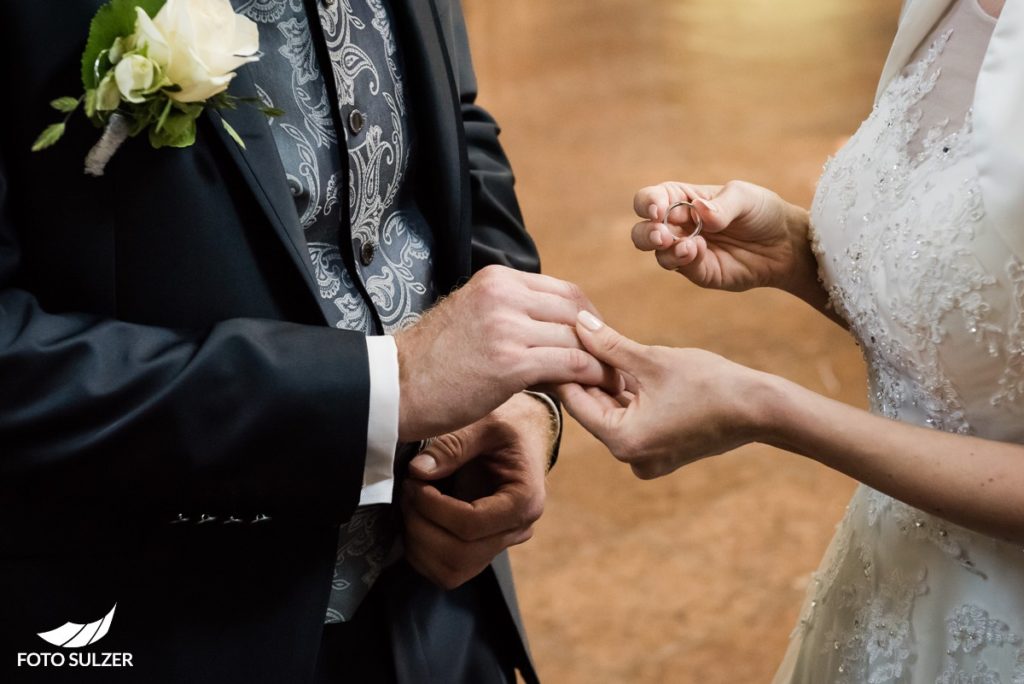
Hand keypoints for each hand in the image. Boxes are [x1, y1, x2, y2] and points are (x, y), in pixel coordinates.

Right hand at [395, 264, 618, 441]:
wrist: (394, 388)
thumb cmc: (431, 361)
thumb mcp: (472, 316)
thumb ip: (511, 313)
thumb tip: (554, 328)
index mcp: (496, 279)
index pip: (564, 290)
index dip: (588, 318)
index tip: (596, 342)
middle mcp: (504, 296)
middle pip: (576, 311)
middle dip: (600, 339)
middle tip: (611, 364)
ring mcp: (507, 328)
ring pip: (577, 338)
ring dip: (599, 363)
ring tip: (608, 382)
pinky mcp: (510, 364)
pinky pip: (570, 364)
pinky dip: (589, 377)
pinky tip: (592, 390)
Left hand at [400, 394, 550, 588]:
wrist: (521, 441)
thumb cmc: (505, 429)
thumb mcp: (485, 424)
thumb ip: (453, 445)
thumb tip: (418, 470)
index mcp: (524, 500)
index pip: (472, 524)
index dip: (434, 507)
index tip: (415, 482)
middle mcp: (517, 530)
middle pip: (460, 554)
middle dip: (421, 525)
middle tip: (408, 491)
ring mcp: (500, 546)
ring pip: (451, 571)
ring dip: (418, 543)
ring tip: (411, 505)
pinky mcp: (482, 552)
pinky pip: (447, 572)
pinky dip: (421, 553)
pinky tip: (417, 520)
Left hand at [557, 312, 775, 478]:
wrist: (761, 409)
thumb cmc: (710, 383)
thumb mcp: (652, 360)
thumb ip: (609, 345)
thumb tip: (577, 323)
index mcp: (623, 442)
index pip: (577, 401)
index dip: (563, 368)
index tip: (551, 342)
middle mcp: (630, 458)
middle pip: (593, 409)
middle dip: (585, 374)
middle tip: (567, 339)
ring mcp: (646, 459)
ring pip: (613, 413)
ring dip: (606, 384)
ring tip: (591, 347)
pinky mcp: (660, 451)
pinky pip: (632, 420)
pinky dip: (627, 397)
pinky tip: (620, 368)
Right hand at [631, 181, 816, 296]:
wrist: (784, 244)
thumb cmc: (762, 212)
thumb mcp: (745, 198)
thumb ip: (721, 205)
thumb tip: (699, 211)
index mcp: (682, 198)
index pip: (650, 199)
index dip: (647, 204)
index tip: (658, 210)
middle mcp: (678, 225)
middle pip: (642, 230)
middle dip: (646, 233)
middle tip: (661, 236)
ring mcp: (685, 249)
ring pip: (656, 252)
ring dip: (664, 250)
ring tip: (686, 246)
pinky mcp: (698, 271)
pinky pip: (680, 268)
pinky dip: (684, 260)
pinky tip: (698, 251)